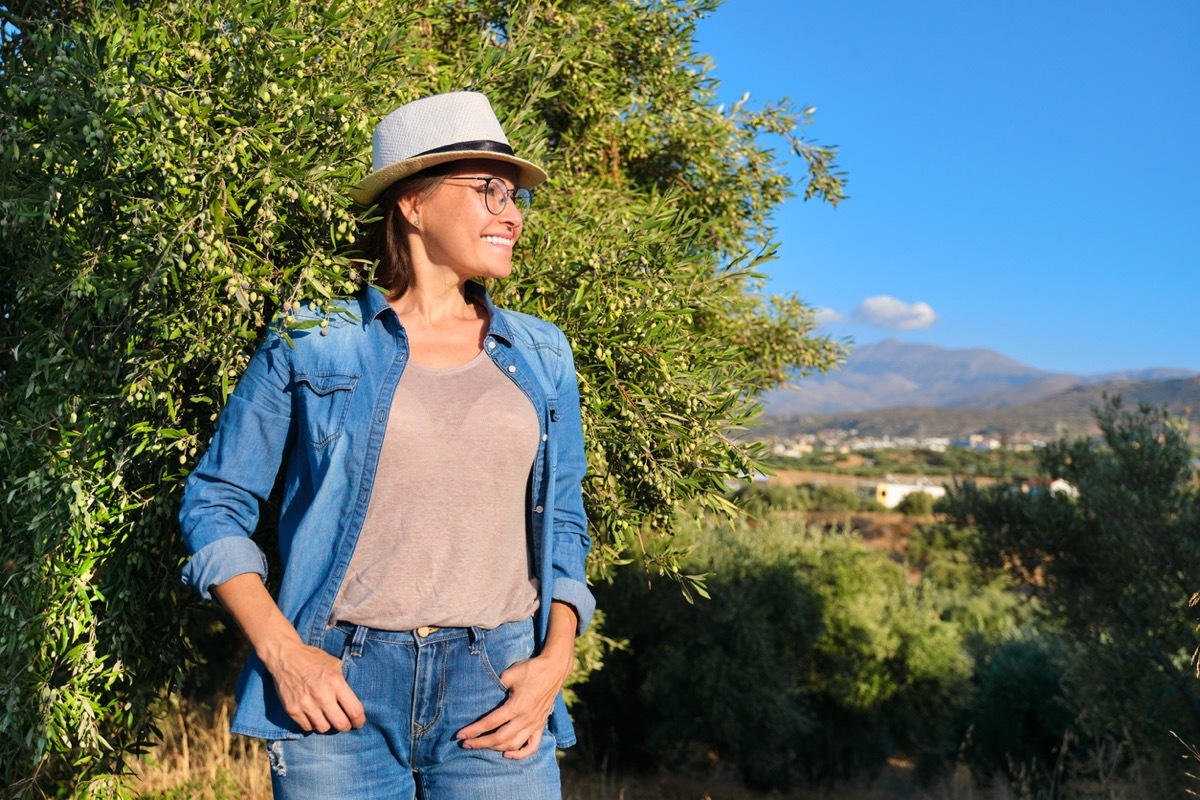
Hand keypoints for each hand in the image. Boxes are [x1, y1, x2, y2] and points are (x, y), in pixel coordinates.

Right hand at [266, 639, 365, 733]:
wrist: (286, 657)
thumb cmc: (313, 659)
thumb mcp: (335, 664)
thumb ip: (344, 683)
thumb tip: (352, 701)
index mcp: (336, 683)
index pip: (355, 711)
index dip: (359, 720)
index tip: (358, 722)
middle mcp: (322, 696)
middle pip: (341, 724)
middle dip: (346, 726)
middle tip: (345, 723)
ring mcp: (306, 704)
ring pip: (324, 728)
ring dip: (328, 725)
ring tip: (327, 718)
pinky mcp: (292, 710)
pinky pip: (307, 727)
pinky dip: (312, 724)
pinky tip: (313, 715)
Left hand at [454, 650, 569, 758]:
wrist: (554, 668)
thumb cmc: (531, 669)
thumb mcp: (510, 673)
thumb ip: (496, 685)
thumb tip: (483, 693)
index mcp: (516, 706)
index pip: (490, 723)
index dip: (473, 730)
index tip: (460, 735)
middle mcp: (525, 719)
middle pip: (499, 738)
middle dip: (480, 743)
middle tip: (465, 744)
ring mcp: (534, 724)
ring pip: (513, 744)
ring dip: (495, 748)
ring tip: (482, 745)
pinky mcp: (540, 725)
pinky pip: (532, 746)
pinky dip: (520, 754)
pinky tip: (507, 754)